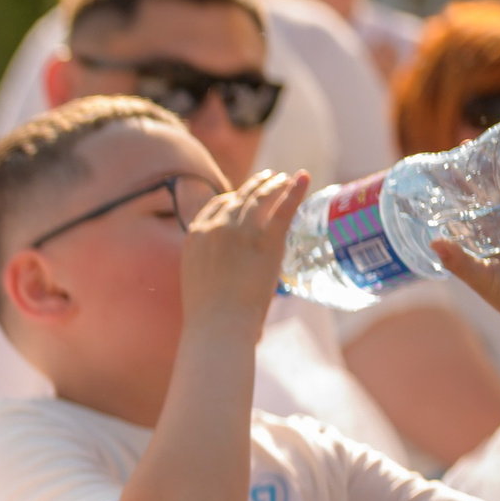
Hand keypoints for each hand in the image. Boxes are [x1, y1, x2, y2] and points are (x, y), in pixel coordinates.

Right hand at [182, 169, 308, 332]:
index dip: (233, 198)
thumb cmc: (208, 315)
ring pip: (260, 198)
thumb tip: (222, 279)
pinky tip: (304, 177)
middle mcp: (216, 226)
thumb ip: (208, 267)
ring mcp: (241, 231)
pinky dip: (295, 191)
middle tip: (270, 179)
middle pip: (239, 197)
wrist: (218, 323)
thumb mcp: (197, 282)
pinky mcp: (266, 240)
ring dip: (274, 184)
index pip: (216, 206)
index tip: (243, 197)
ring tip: (286, 178)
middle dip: (255, 186)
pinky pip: (283, 208)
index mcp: (195, 236)